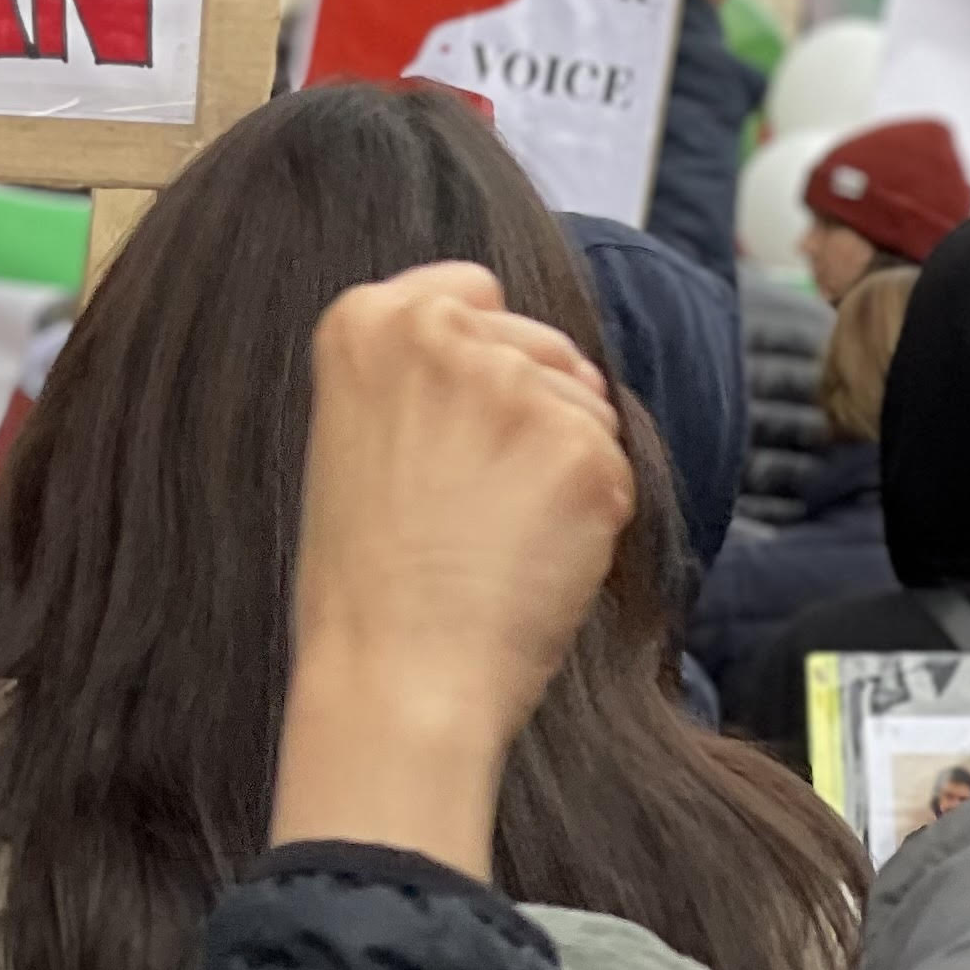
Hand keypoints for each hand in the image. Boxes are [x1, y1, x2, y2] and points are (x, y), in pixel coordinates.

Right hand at [273, 261, 634, 874]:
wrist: (394, 680)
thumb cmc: (366, 581)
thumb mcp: (353, 435)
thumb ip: (418, 376)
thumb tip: (513, 360)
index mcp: (364, 320)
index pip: (473, 289)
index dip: (484, 356)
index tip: (467, 417)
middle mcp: (440, 332)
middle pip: (540, 345)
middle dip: (536, 411)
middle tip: (482, 505)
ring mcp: (513, 385)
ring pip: (585, 405)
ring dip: (567, 464)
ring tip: (501, 539)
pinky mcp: (579, 446)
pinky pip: (616, 468)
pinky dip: (596, 519)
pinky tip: (538, 562)